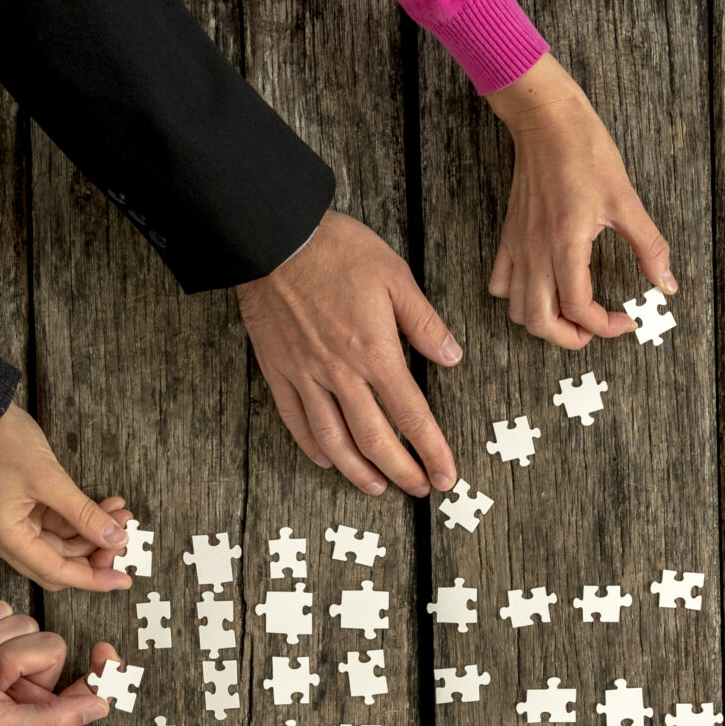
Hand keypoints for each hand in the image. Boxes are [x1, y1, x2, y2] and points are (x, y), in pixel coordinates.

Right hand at [0, 405, 131, 590]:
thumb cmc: (3, 441)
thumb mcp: (50, 477)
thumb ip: (84, 514)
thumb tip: (115, 539)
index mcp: (1, 534)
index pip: (52, 571)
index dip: (91, 578)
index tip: (122, 580)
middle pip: (55, 564)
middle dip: (93, 556)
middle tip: (124, 541)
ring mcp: (7, 526)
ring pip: (58, 546)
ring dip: (90, 535)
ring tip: (120, 515)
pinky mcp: (15, 513)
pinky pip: (52, 528)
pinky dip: (78, 521)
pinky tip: (104, 508)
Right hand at [0, 601, 113, 725]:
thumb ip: (54, 718)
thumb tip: (103, 706)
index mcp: (35, 713)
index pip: (85, 689)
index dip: (100, 671)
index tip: (104, 651)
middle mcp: (23, 684)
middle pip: (50, 646)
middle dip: (12, 660)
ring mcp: (1, 653)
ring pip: (24, 625)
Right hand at [237, 210, 460, 497]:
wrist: (274, 237)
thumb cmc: (336, 250)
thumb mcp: (395, 276)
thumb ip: (423, 323)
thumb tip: (451, 357)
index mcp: (375, 352)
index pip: (412, 415)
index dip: (432, 449)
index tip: (446, 474)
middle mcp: (340, 373)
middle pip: (374, 438)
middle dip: (400, 471)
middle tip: (418, 488)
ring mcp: (305, 374)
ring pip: (332, 439)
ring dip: (356, 470)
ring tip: (375, 488)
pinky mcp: (277, 368)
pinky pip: (294, 418)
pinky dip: (311, 445)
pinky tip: (326, 459)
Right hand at [484, 55, 673, 347]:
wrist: (546, 118)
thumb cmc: (585, 151)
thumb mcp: (626, 199)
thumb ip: (649, 246)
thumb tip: (667, 283)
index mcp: (566, 243)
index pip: (579, 309)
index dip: (606, 326)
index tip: (626, 319)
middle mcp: (536, 251)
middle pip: (540, 323)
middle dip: (570, 338)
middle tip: (596, 329)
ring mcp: (518, 245)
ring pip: (517, 310)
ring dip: (545, 321)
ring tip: (572, 313)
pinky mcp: (509, 236)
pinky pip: (501, 283)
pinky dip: (520, 298)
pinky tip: (545, 286)